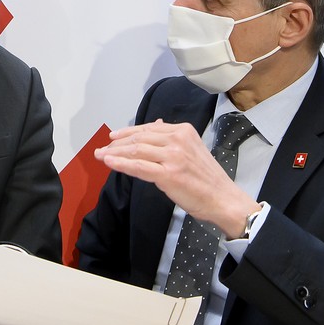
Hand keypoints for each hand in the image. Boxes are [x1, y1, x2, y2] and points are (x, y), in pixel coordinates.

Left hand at [95, 120, 259, 237]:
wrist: (222, 198)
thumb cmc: (207, 179)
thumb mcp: (191, 151)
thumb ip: (171, 140)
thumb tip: (154, 126)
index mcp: (183, 131)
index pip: (149, 129)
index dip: (128, 132)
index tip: (113, 137)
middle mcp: (177, 140)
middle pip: (139, 138)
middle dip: (117, 143)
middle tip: (102, 148)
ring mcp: (172, 157)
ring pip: (136, 150)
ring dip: (115, 153)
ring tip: (101, 155)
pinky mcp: (168, 174)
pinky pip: (139, 166)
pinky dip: (121, 164)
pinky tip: (109, 162)